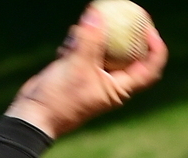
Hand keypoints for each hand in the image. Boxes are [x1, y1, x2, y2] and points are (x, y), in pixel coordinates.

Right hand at [6, 6, 167, 138]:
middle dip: (127, 32)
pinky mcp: (77, 73)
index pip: (149, 69)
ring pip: (105, 49)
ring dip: (97, 35)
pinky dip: (79, 41)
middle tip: (123, 11)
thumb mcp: (77, 65)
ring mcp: (93, 78)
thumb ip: (89, 38)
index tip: (148, 28)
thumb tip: (97, 14)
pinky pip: (85, 51)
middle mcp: (109, 84)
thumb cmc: (59, 99)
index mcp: (118, 89)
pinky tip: (68, 40)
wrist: (32, 116)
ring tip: (83, 29)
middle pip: (130, 54)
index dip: (155, 48)